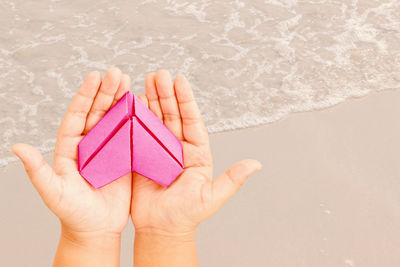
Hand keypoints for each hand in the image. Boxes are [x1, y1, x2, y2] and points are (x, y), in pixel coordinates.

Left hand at [12, 68, 131, 241]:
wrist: (96, 229)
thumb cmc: (72, 213)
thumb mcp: (54, 191)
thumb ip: (38, 170)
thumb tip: (17, 146)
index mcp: (71, 148)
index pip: (78, 116)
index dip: (85, 96)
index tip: (94, 76)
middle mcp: (90, 145)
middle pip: (98, 112)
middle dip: (106, 91)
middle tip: (116, 73)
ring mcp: (109, 150)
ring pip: (115, 119)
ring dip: (121, 100)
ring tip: (128, 81)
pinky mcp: (125, 158)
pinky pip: (131, 135)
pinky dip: (136, 120)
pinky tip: (142, 105)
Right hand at [131, 70, 261, 235]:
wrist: (161, 229)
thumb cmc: (188, 215)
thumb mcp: (211, 197)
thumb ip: (232, 179)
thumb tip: (256, 164)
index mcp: (196, 153)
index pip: (192, 121)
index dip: (186, 101)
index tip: (179, 80)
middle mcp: (178, 148)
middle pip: (172, 116)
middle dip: (165, 94)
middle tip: (158, 74)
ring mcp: (158, 151)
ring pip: (155, 120)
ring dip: (151, 100)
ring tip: (145, 79)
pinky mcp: (141, 156)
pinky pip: (138, 133)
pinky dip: (135, 117)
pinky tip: (132, 101)